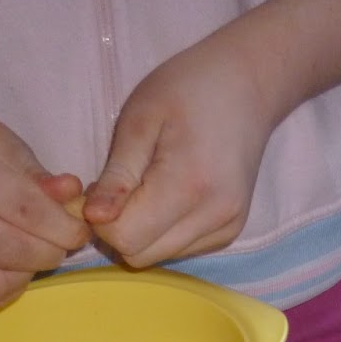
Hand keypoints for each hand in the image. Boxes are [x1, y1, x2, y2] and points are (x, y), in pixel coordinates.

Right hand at [0, 101, 89, 306]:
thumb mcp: (1, 140)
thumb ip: (37, 174)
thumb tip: (74, 194)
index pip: (24, 210)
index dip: (62, 226)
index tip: (80, 228)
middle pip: (12, 250)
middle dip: (52, 251)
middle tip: (62, 239)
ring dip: (31, 272)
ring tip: (36, 249)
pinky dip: (9, 286)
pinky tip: (15, 264)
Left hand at [84, 29, 277, 266]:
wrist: (248, 84)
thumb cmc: (188, 89)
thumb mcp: (139, 120)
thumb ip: (117, 175)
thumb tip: (93, 218)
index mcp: (189, 186)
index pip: (126, 237)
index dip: (102, 218)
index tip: (102, 187)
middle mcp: (214, 217)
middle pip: (141, 255)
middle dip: (120, 227)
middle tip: (121, 186)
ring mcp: (227, 228)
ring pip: (159, 256)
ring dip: (141, 231)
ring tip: (147, 186)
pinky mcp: (231, 232)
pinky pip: (179, 249)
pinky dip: (163, 231)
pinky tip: (169, 196)